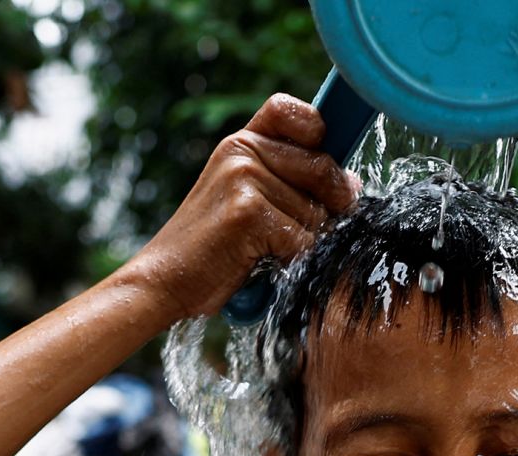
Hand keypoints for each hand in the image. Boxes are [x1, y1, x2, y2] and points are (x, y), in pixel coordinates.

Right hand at [123, 93, 358, 319]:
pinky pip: (303, 240)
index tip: (318, 169)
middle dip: (327, 206)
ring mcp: (244, 177)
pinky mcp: (247, 211)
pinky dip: (291, 261)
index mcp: (243, 141)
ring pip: (317, 212)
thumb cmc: (215, 246)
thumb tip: (352, 184)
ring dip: (303, 242)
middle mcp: (242, 150)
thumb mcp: (248, 198)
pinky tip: (259, 262)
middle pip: (324, 168)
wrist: (165, 280)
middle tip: (293, 230)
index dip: (320, 135)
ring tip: (265, 250)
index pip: (299, 113)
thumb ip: (294, 182)